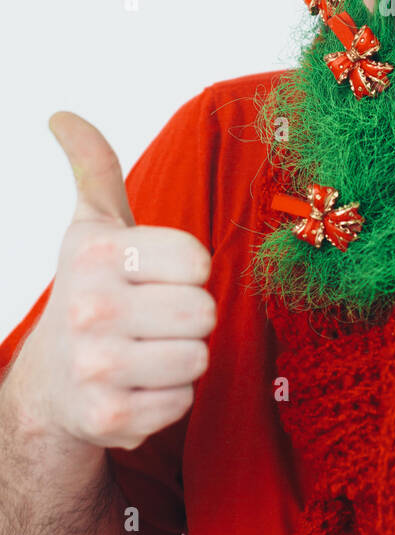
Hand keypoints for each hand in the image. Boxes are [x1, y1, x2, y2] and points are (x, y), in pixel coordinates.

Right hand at [16, 112, 215, 451]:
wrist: (50, 381)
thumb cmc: (92, 290)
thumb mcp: (92, 225)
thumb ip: (93, 166)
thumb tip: (61, 115)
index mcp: (97, 254)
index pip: (198, 260)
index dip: (187, 270)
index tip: (154, 277)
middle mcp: (90, 309)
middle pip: (204, 312)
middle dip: (189, 317)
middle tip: (152, 319)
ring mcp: (96, 367)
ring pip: (198, 358)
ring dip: (180, 358)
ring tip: (144, 352)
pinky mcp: (108, 419)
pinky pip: (182, 402)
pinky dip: (167, 398)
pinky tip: (136, 387)